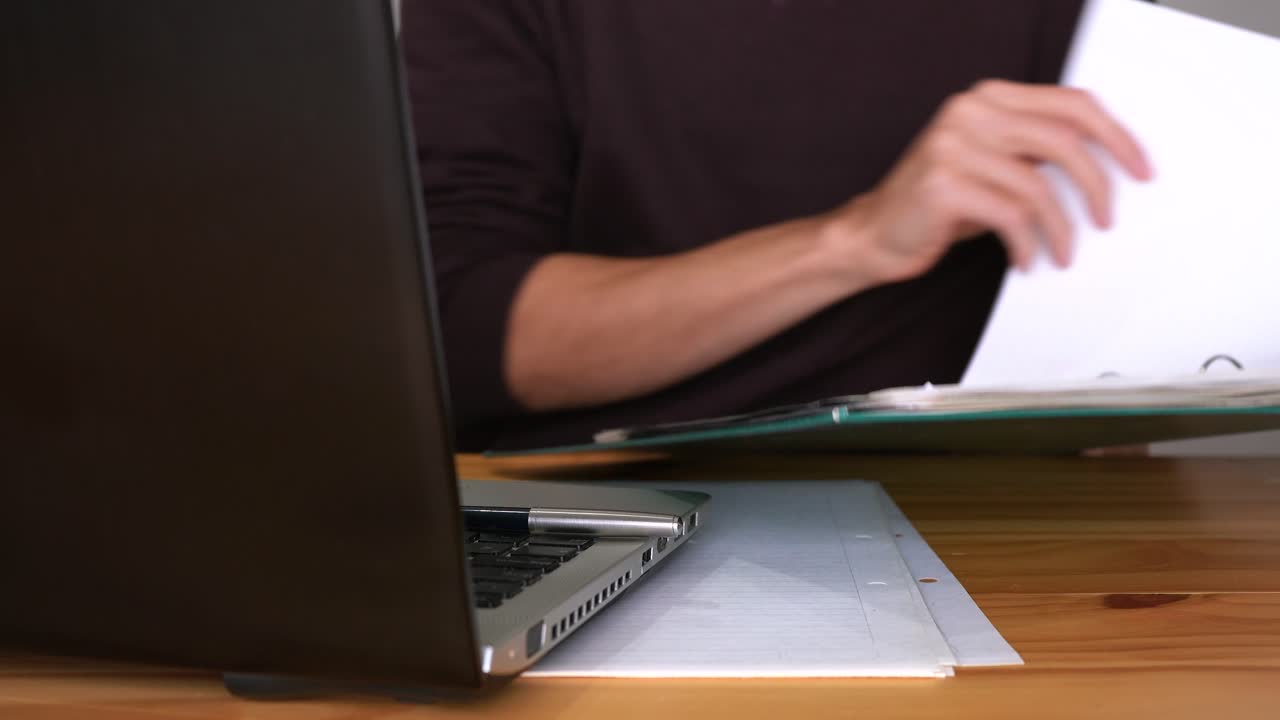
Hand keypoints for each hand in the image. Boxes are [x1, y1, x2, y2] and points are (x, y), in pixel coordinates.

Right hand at [827, 79, 1152, 284]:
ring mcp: (952, 146)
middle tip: (1107, 217)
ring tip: (1063, 251)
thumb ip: (1033, 151)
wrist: (872, 235)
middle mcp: (969, 112)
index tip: (1139, 168)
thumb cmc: (935, 206)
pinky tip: (1025, 259)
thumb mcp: (990, 166)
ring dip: (1061, 228)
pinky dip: (1026, 244)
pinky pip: (1010, 216)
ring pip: (1039, 185)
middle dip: (1098, 184)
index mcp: (986, 98)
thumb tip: (1102, 164)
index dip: (1116, 136)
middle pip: (1064, 140)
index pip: (1071, 103)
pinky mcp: (942, 185)